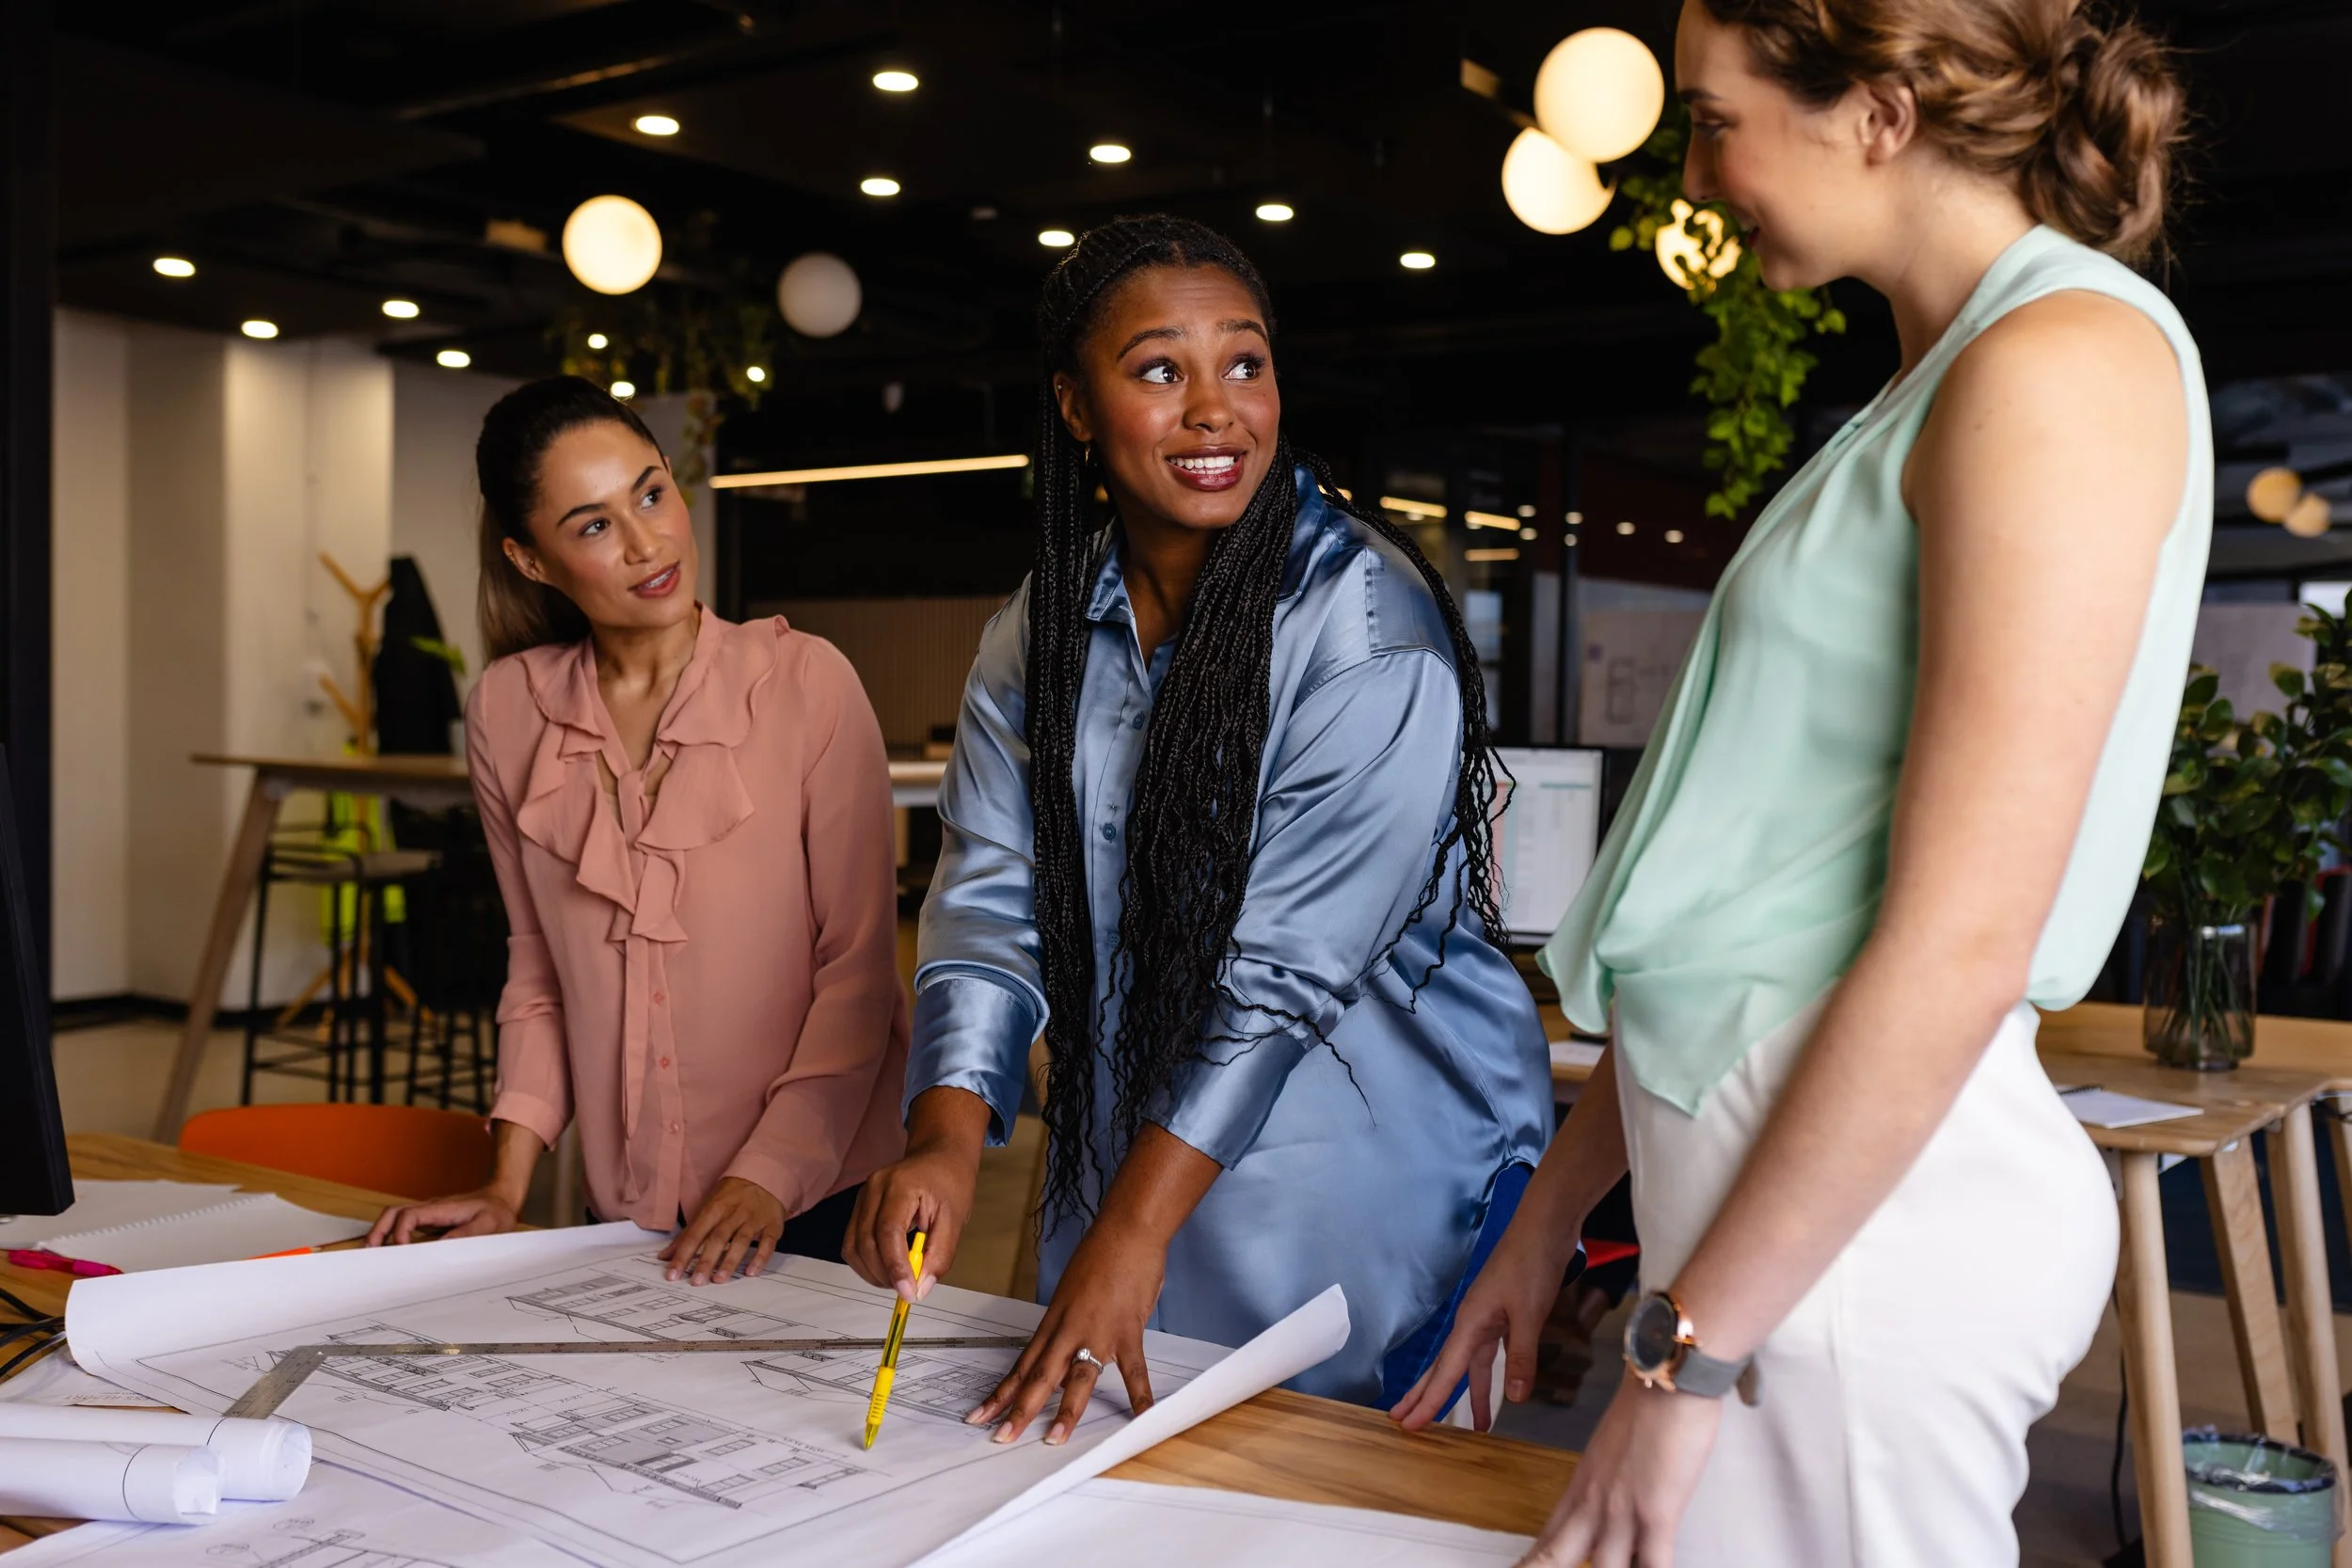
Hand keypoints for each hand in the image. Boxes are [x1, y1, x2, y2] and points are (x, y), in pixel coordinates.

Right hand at [366, 1188, 521, 1246]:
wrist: (501, 1199)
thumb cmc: (496, 1212)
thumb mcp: (489, 1224)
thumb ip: (467, 1234)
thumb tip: (440, 1246)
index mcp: (442, 1209)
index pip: (410, 1215)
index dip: (401, 1232)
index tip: (402, 1251)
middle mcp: (430, 1209)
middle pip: (394, 1212)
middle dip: (378, 1230)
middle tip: (369, 1252)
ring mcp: (428, 1214)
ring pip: (395, 1218)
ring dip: (381, 1233)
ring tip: (372, 1255)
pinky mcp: (429, 1221)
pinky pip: (404, 1226)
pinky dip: (392, 1236)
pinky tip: (389, 1252)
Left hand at [660, 1177, 785, 1283]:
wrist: (765, 1175)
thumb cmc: (731, 1195)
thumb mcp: (707, 1207)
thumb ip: (688, 1234)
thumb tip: (664, 1257)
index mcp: (714, 1208)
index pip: (695, 1234)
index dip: (683, 1254)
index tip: (673, 1275)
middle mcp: (734, 1213)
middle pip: (718, 1238)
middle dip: (706, 1260)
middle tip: (696, 1282)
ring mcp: (754, 1218)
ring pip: (741, 1240)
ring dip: (730, 1261)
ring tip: (719, 1280)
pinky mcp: (772, 1225)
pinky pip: (768, 1242)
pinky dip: (760, 1257)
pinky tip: (751, 1272)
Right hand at [845, 1143, 979, 1301]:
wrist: (938, 1156)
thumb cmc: (950, 1183)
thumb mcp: (955, 1219)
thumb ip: (940, 1254)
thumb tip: (921, 1289)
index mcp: (900, 1185)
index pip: (888, 1232)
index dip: (895, 1266)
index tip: (909, 1293)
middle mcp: (873, 1188)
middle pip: (865, 1241)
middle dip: (884, 1274)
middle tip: (907, 1290)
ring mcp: (862, 1196)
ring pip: (853, 1245)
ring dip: (872, 1272)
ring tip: (898, 1280)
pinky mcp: (859, 1207)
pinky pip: (853, 1242)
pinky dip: (867, 1262)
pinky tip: (887, 1268)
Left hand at [971, 1222, 1161, 1445]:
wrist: (1126, 1231)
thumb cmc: (1100, 1254)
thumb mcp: (1072, 1290)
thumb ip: (1068, 1321)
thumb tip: (1067, 1345)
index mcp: (1052, 1321)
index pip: (1022, 1365)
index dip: (1001, 1392)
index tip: (981, 1414)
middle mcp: (1068, 1331)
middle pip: (1038, 1377)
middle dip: (1018, 1411)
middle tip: (1001, 1437)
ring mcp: (1097, 1334)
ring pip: (1076, 1379)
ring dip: (1065, 1412)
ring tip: (1054, 1439)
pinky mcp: (1127, 1332)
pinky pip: (1133, 1371)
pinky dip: (1139, 1396)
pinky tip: (1141, 1418)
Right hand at [1390, 1206, 1582, 1431]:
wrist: (1543, 1229)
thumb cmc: (1530, 1266)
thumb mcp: (1529, 1314)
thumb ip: (1521, 1356)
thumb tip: (1516, 1400)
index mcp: (1470, 1323)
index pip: (1445, 1371)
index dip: (1429, 1401)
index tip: (1409, 1425)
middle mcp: (1471, 1324)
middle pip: (1443, 1368)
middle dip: (1426, 1396)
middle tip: (1406, 1423)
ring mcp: (1486, 1320)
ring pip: (1468, 1365)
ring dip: (1466, 1393)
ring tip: (1470, 1426)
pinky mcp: (1503, 1317)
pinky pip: (1488, 1356)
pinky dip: (1490, 1377)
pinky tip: (1500, 1391)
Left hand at [1517, 1367, 1719, 1567]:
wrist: (1663, 1373)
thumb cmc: (1646, 1404)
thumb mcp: (1612, 1446)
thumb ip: (1608, 1478)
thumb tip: (1618, 1503)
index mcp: (1581, 1485)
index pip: (1550, 1536)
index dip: (1534, 1561)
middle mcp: (1593, 1502)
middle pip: (1558, 1557)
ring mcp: (1622, 1511)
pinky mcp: (1656, 1513)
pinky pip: (1653, 1565)